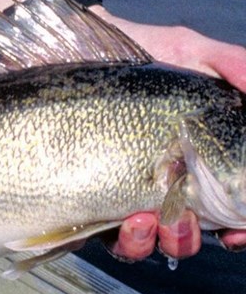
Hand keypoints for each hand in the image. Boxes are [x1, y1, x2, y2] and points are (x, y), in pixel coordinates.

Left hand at [95, 9, 245, 259]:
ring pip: (148, 243)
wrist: (64, 53)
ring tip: (146, 219)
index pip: (223, 203)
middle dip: (188, 236)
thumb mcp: (187, 50)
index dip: (238, 224)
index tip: (238, 230)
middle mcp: (157, 183)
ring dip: (158, 242)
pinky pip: (107, 241)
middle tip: (184, 219)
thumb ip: (231, 66)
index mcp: (190, 159)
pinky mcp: (84, 205)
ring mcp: (118, 196)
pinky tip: (127, 218)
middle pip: (184, 232)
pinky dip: (126, 242)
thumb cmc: (127, 53)